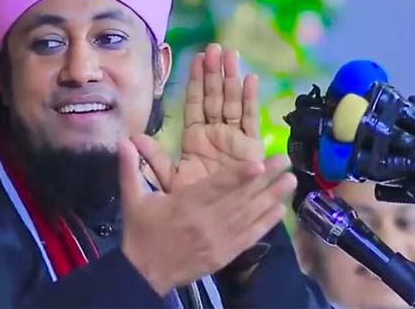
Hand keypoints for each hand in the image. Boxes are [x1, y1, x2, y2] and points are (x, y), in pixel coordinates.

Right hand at [119, 140, 294, 295]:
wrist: (144, 274)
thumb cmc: (140, 232)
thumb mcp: (132, 200)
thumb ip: (129, 169)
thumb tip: (123, 141)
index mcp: (184, 207)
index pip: (215, 189)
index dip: (237, 176)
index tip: (258, 164)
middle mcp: (205, 223)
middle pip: (240, 199)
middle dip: (265, 180)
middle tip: (286, 160)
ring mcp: (218, 241)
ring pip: (249, 216)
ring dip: (272, 198)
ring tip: (291, 181)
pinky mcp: (225, 255)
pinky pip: (249, 237)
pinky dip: (266, 224)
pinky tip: (281, 210)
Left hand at [132, 43, 264, 191]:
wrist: (213, 223)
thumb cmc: (190, 202)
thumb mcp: (168, 178)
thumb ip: (152, 158)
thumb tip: (131, 139)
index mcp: (194, 138)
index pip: (195, 102)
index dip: (196, 80)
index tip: (196, 57)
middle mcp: (215, 134)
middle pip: (215, 96)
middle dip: (215, 72)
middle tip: (216, 47)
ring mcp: (233, 138)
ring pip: (232, 102)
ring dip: (232, 78)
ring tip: (231, 55)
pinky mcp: (251, 147)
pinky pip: (250, 119)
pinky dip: (251, 99)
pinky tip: (250, 79)